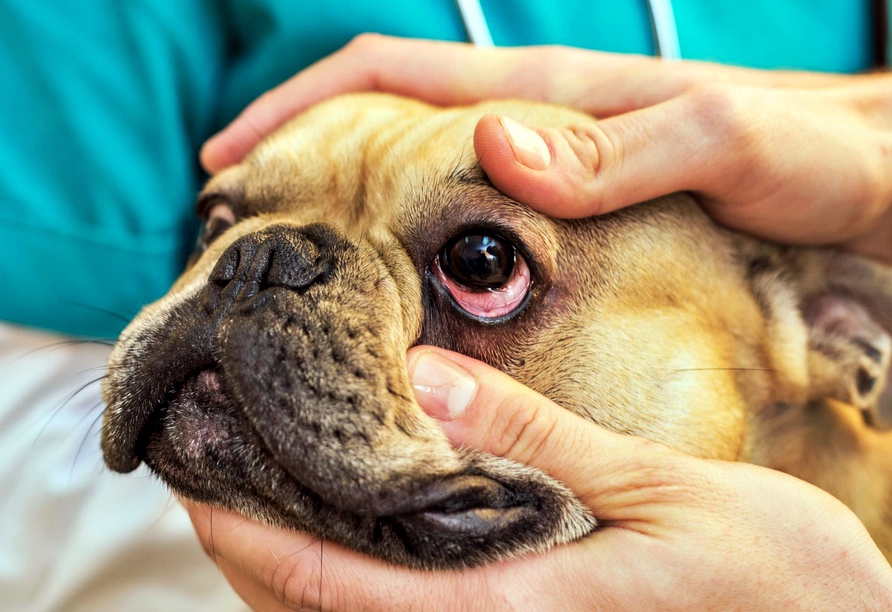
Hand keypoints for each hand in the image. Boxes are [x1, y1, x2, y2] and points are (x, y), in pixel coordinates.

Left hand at [183, 346, 891, 610]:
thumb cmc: (777, 580)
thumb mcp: (660, 489)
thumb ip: (536, 440)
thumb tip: (426, 378)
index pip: (337, 590)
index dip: (250, 541)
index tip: (191, 490)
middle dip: (252, 555)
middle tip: (203, 476)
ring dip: (292, 572)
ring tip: (252, 495)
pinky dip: (352, 585)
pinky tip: (348, 535)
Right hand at [201, 35, 891, 262]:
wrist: (878, 178)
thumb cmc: (818, 154)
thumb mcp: (725, 144)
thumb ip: (620, 146)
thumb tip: (497, 148)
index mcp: (546, 97)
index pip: (389, 77)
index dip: (297, 104)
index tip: (229, 154)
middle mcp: (534, 130)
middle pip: (381, 126)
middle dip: (298, 162)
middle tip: (244, 237)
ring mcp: (550, 173)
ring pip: (414, 182)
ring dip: (345, 215)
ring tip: (297, 282)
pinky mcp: (573, 218)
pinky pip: (465, 227)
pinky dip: (412, 253)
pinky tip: (402, 306)